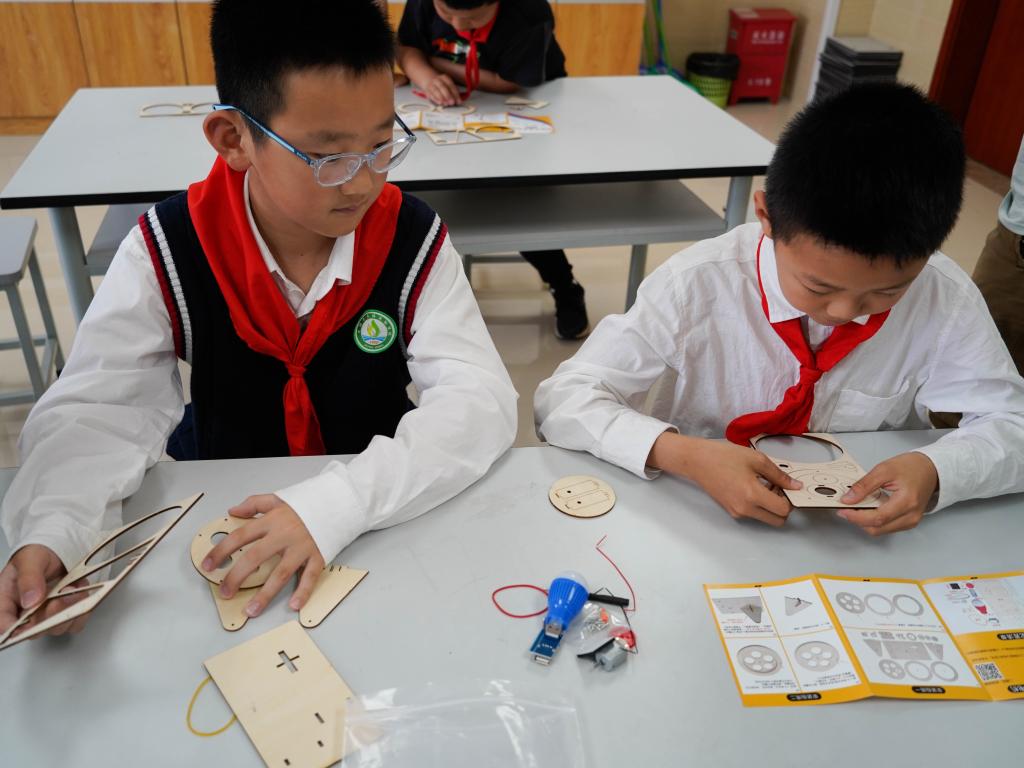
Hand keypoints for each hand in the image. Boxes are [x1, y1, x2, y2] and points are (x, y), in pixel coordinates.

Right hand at [0, 544, 89, 637]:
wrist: (59, 549)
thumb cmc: (37, 554)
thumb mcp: (30, 559)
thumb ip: (28, 578)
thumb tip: (29, 601)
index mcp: (6, 600)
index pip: (4, 624)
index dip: (17, 630)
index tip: (32, 624)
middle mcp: (25, 613)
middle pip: (34, 631)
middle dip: (49, 616)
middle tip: (59, 598)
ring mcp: (46, 615)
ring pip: (56, 628)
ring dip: (68, 610)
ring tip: (73, 588)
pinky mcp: (65, 614)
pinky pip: (75, 623)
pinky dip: (81, 608)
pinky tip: (80, 591)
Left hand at [201, 495, 323, 617]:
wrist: (337, 502)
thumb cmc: (305, 504)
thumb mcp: (278, 499)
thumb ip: (254, 503)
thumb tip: (233, 512)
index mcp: (272, 521)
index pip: (240, 536)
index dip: (221, 551)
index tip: (208, 565)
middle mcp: (284, 535)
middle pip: (256, 557)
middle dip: (237, 576)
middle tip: (225, 592)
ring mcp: (302, 547)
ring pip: (281, 573)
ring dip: (265, 594)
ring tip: (251, 610)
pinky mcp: (318, 556)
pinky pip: (309, 577)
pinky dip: (303, 592)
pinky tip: (293, 605)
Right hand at [424, 73, 460, 105]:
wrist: (428, 79)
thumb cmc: (441, 84)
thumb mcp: (447, 84)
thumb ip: (453, 92)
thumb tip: (458, 101)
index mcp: (444, 78)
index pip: (450, 85)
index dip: (455, 93)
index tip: (458, 101)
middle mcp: (437, 80)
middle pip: (442, 87)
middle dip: (448, 95)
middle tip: (452, 102)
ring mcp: (431, 85)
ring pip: (436, 91)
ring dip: (441, 98)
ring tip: (446, 104)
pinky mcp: (427, 90)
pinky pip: (431, 94)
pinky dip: (435, 99)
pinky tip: (440, 103)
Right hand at [649, 433, 801, 526]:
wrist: (697, 461)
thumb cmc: (724, 456)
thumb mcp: (756, 459)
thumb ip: (779, 474)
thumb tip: (795, 485)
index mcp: (752, 495)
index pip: (783, 510)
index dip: (790, 499)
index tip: (788, 487)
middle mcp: (745, 509)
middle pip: (777, 520)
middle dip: (783, 507)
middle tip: (779, 488)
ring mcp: (738, 512)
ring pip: (766, 517)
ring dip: (771, 506)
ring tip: (763, 484)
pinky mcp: (731, 511)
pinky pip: (753, 514)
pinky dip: (759, 505)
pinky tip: (752, 487)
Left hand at [837, 452, 937, 534]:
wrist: (931, 470)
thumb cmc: (912, 467)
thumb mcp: (884, 469)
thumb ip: (864, 485)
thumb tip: (848, 499)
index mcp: (907, 501)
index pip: (877, 518)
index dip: (856, 517)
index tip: (842, 510)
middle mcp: (911, 516)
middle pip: (877, 528)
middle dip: (858, 520)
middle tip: (845, 507)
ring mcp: (910, 521)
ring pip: (880, 530)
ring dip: (865, 521)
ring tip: (856, 506)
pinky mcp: (908, 522)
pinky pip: (886, 527)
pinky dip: (873, 520)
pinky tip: (868, 508)